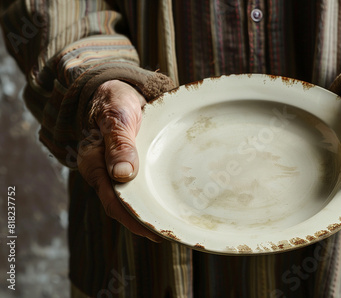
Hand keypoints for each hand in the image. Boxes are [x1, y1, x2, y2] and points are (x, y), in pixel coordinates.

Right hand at [77, 80, 161, 241]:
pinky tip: (171, 201)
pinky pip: (142, 185)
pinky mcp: (132, 165)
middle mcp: (106, 173)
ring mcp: (118, 171)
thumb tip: (123, 175)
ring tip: (174, 224)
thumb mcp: (116, 117)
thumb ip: (119, 143)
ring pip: (135, 198)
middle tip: (171, 233)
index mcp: (96, 165)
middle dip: (146, 222)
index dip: (134, 221)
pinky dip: (154, 195)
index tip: (156, 232)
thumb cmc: (114, 101)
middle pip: (125, 207)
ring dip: (151, 211)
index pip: (114, 203)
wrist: (117, 90)